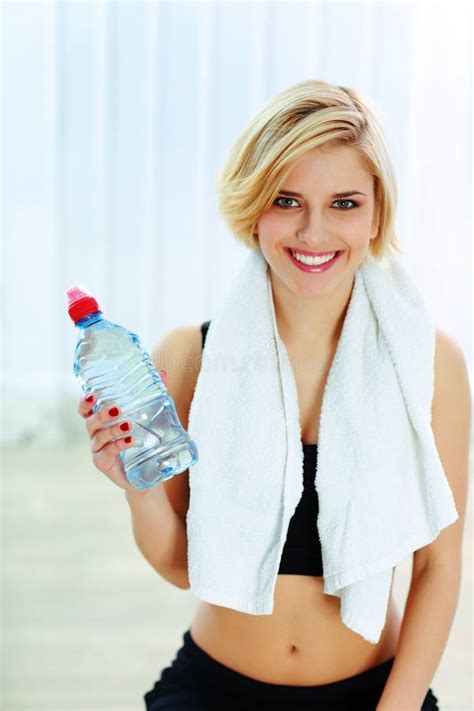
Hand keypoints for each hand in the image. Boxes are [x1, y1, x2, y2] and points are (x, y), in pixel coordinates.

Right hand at [77, 370, 167, 493]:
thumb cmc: (143, 439)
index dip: (85, 402)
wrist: (147, 471)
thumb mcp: (150, 416)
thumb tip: (162, 373)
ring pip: (99, 437)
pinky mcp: (103, 463)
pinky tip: (130, 440)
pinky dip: (118, 445)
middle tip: (116, 408)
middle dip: (101, 414)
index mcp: (102, 421)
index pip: (86, 410)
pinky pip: (106, 453)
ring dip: (112, 430)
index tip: (92, 394)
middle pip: (90, 422)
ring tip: (128, 425)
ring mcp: (98, 450)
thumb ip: (153, 396)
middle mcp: (96, 434)